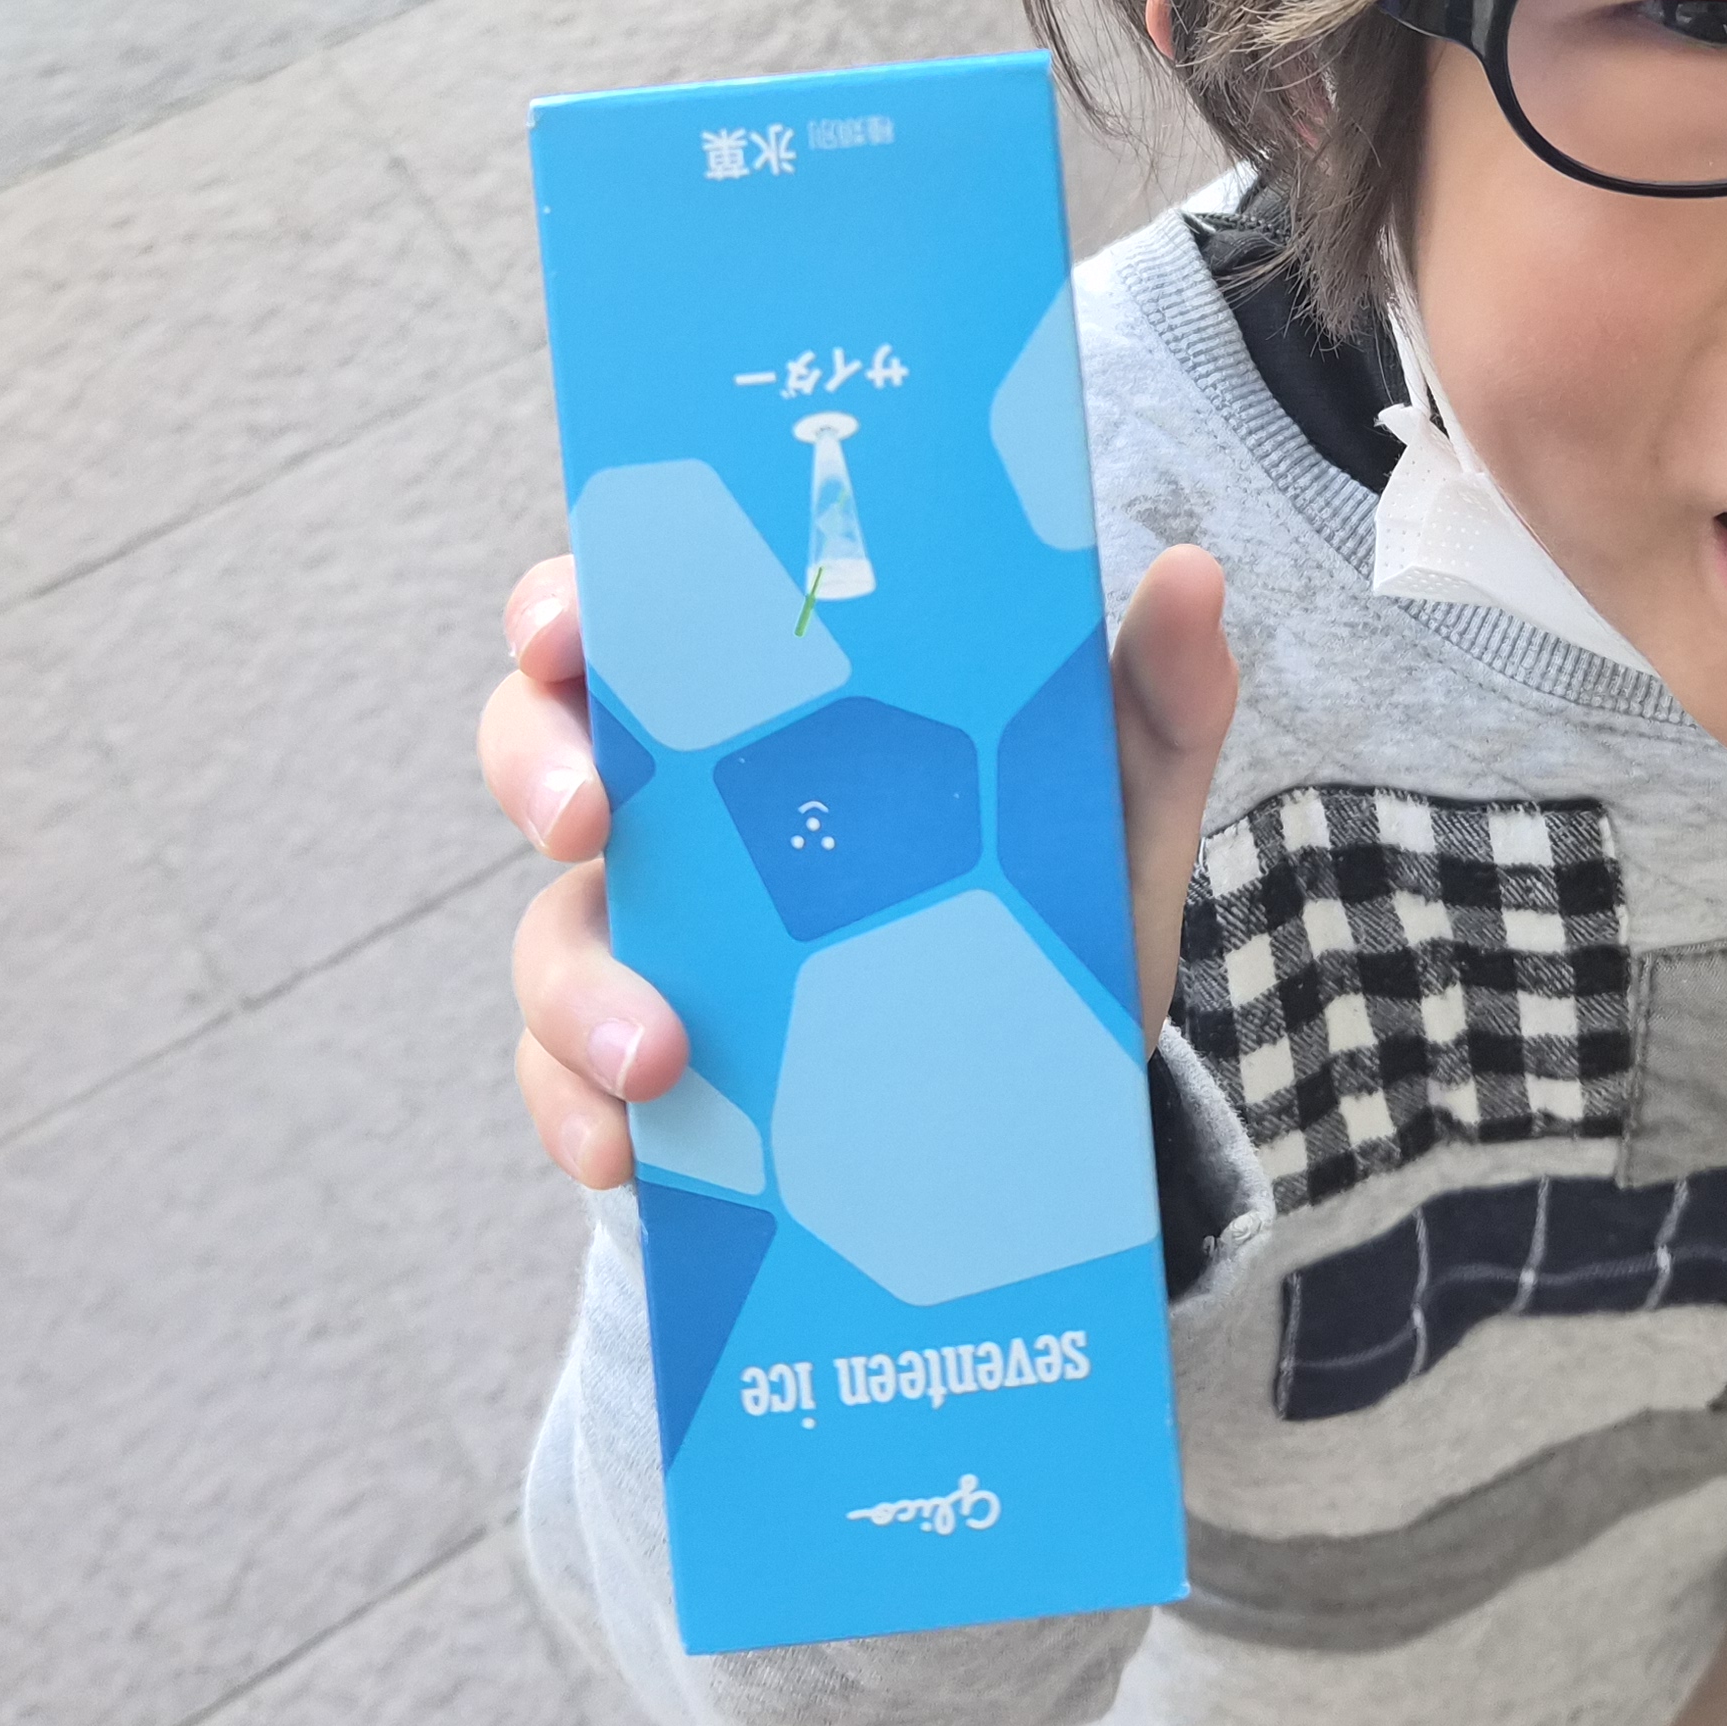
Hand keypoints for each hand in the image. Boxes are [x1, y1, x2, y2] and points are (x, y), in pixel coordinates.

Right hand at [489, 544, 1238, 1189]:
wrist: (1033, 1134)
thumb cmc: (1042, 928)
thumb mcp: (1111, 819)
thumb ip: (1154, 702)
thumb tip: (1194, 572)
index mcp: (773, 720)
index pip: (638, 621)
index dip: (569, 607)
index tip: (570, 627)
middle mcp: (686, 817)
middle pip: (541, 747)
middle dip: (532, 764)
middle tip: (584, 813)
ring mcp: (651, 946)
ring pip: (550, 935)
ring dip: (579, 988)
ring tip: (663, 1055)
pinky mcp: (641, 1076)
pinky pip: (565, 1086)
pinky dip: (580, 1115)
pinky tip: (628, 1153)